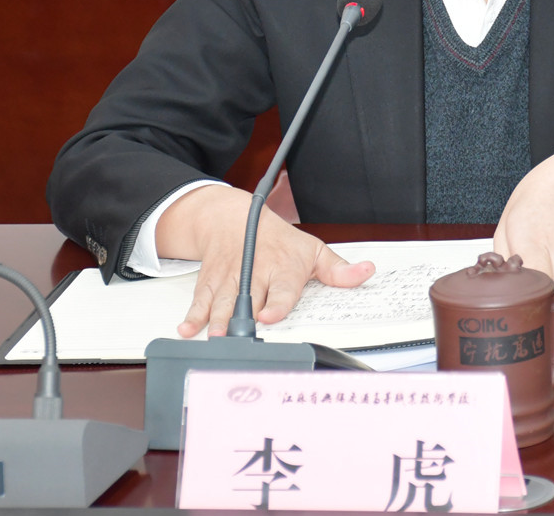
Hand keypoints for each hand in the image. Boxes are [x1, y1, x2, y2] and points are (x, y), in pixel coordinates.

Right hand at [156, 186, 375, 336]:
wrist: (234, 218)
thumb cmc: (278, 240)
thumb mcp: (313, 250)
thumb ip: (338, 270)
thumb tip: (367, 272)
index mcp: (283, 268)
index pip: (281, 289)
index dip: (276, 303)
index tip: (270, 314)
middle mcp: (255, 273)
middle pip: (248, 299)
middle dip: (242, 318)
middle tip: (237, 336)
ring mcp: (230, 278)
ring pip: (222, 301)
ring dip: (216, 320)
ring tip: (214, 336)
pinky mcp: (211, 281)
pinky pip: (200, 299)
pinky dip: (193, 314)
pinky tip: (187, 328)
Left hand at [493, 142, 553, 340]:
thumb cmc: (543, 195)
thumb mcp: (510, 217)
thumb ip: (502, 253)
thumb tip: (495, 284)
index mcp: (534, 239)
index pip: (531, 290)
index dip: (522, 311)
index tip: (511, 317)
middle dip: (542, 329)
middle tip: (527, 328)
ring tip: (545, 326)